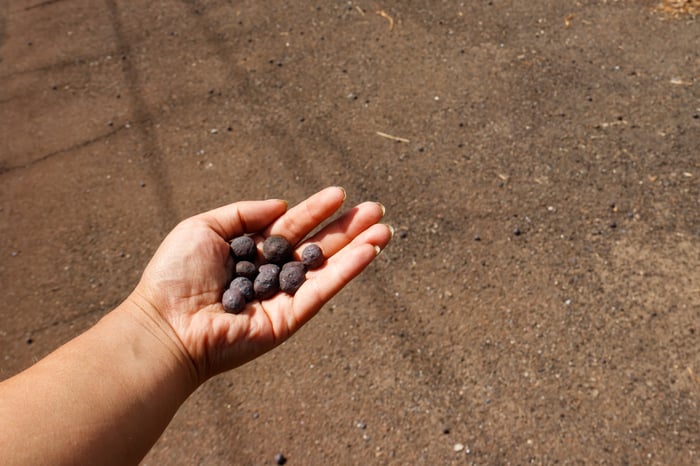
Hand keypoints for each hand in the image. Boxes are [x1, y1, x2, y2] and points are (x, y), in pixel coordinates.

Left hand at [127, 187, 391, 382]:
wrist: (166, 324)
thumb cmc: (175, 275)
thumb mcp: (203, 228)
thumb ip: (244, 213)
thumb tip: (282, 204)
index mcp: (250, 252)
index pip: (291, 227)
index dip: (315, 210)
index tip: (339, 193)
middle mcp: (270, 274)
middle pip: (316, 245)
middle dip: (346, 227)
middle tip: (376, 208)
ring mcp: (282, 297)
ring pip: (326, 267)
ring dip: (357, 247)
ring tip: (384, 228)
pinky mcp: (291, 318)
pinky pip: (323, 290)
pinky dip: (347, 271)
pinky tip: (369, 251)